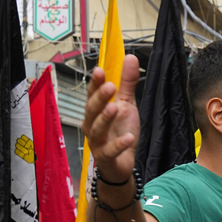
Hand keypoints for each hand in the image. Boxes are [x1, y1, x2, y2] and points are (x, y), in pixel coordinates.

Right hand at [82, 56, 141, 184]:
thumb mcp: (127, 105)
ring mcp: (97, 141)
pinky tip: (129, 138)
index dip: (95, 83)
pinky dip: (119, 144)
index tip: (100, 70)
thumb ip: (128, 83)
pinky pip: (110, 151)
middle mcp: (92, 124)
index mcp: (96, 110)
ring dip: (105, 118)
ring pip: (97, 129)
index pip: (92, 94)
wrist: (122, 163)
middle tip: (110, 86)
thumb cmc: (121, 131)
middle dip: (99, 98)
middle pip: (92, 110)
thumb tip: (130, 57)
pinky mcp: (105, 157)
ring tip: (115, 108)